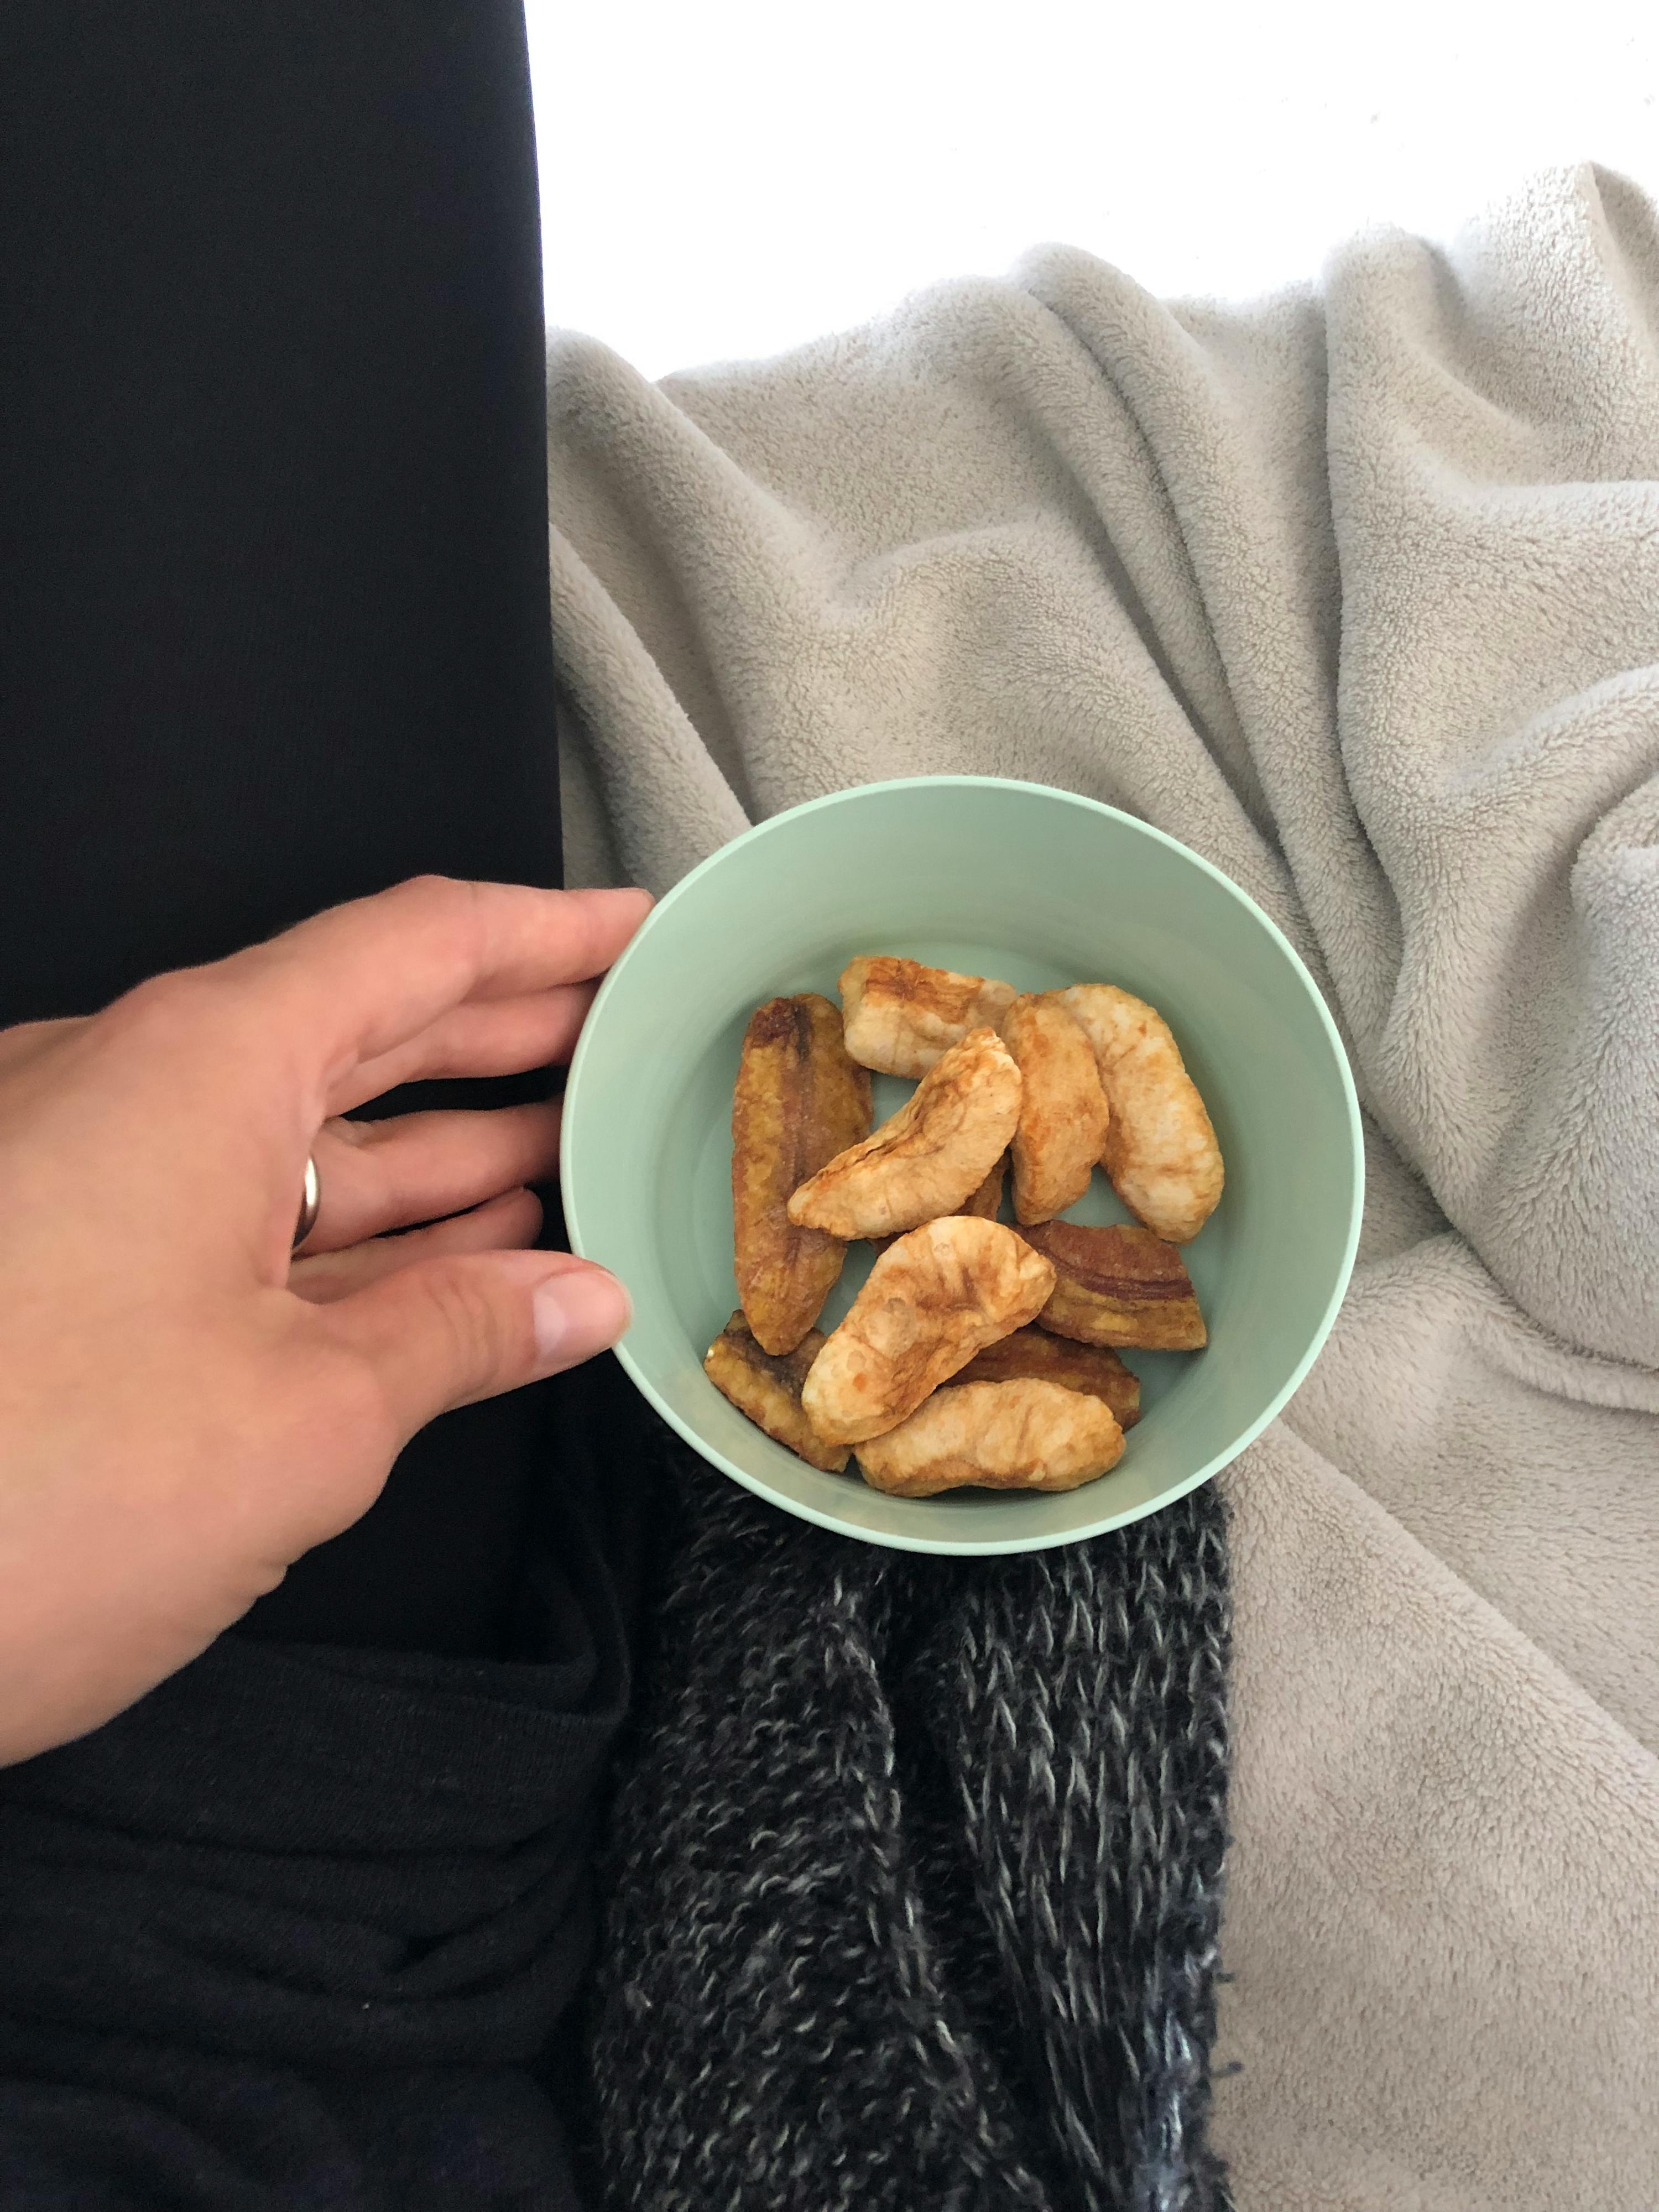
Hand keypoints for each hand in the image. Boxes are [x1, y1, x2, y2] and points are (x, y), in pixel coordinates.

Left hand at [0, 872, 650, 1765]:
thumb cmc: (15, 1504)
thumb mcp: (301, 1423)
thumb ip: (458, 1337)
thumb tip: (569, 1297)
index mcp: (195, 1070)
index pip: (412, 947)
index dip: (545, 931)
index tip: (635, 926)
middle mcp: (123, 1092)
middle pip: (357, 1023)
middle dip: (504, 1032)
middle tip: (626, 1033)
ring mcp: (76, 1181)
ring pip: (297, 1130)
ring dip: (438, 1144)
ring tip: (566, 1147)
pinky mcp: (49, 1276)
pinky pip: (234, 1216)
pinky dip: (350, 1236)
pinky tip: (441, 1265)